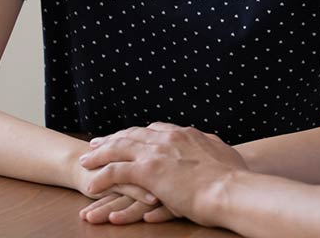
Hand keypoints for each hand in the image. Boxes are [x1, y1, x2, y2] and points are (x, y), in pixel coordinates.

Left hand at [78, 123, 247, 225]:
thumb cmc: (234, 179)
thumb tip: (214, 142)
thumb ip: (213, 146)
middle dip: (111, 140)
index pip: (152, 130)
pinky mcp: (148, 171)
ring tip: (85, 162)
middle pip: (130, 135)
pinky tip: (91, 185)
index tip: (125, 137)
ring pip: (118, 150)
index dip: (135, 134)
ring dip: (99, 156)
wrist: (232, 189)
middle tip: (95, 145)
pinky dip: (101, 177)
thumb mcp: (225, 154)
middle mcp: (166, 138)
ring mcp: (156, 153)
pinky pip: (116, 172)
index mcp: (184, 134)